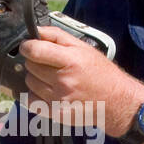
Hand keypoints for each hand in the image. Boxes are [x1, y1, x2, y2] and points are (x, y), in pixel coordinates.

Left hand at [19, 25, 143, 136]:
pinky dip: (35, 95)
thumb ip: (57, 36)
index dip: (27, 47)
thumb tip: (35, 31)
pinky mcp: (56, 113)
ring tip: (52, 78)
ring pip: (30, 83)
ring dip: (36, 78)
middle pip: (30, 66)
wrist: (116, 101)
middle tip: (49, 64)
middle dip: (35, 62)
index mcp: (71, 61)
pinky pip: (31, 101)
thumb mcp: (83, 48)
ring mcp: (59, 99)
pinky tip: (48, 92)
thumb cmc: (100, 73)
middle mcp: (64, 81)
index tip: (29, 47)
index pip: (35, 51)